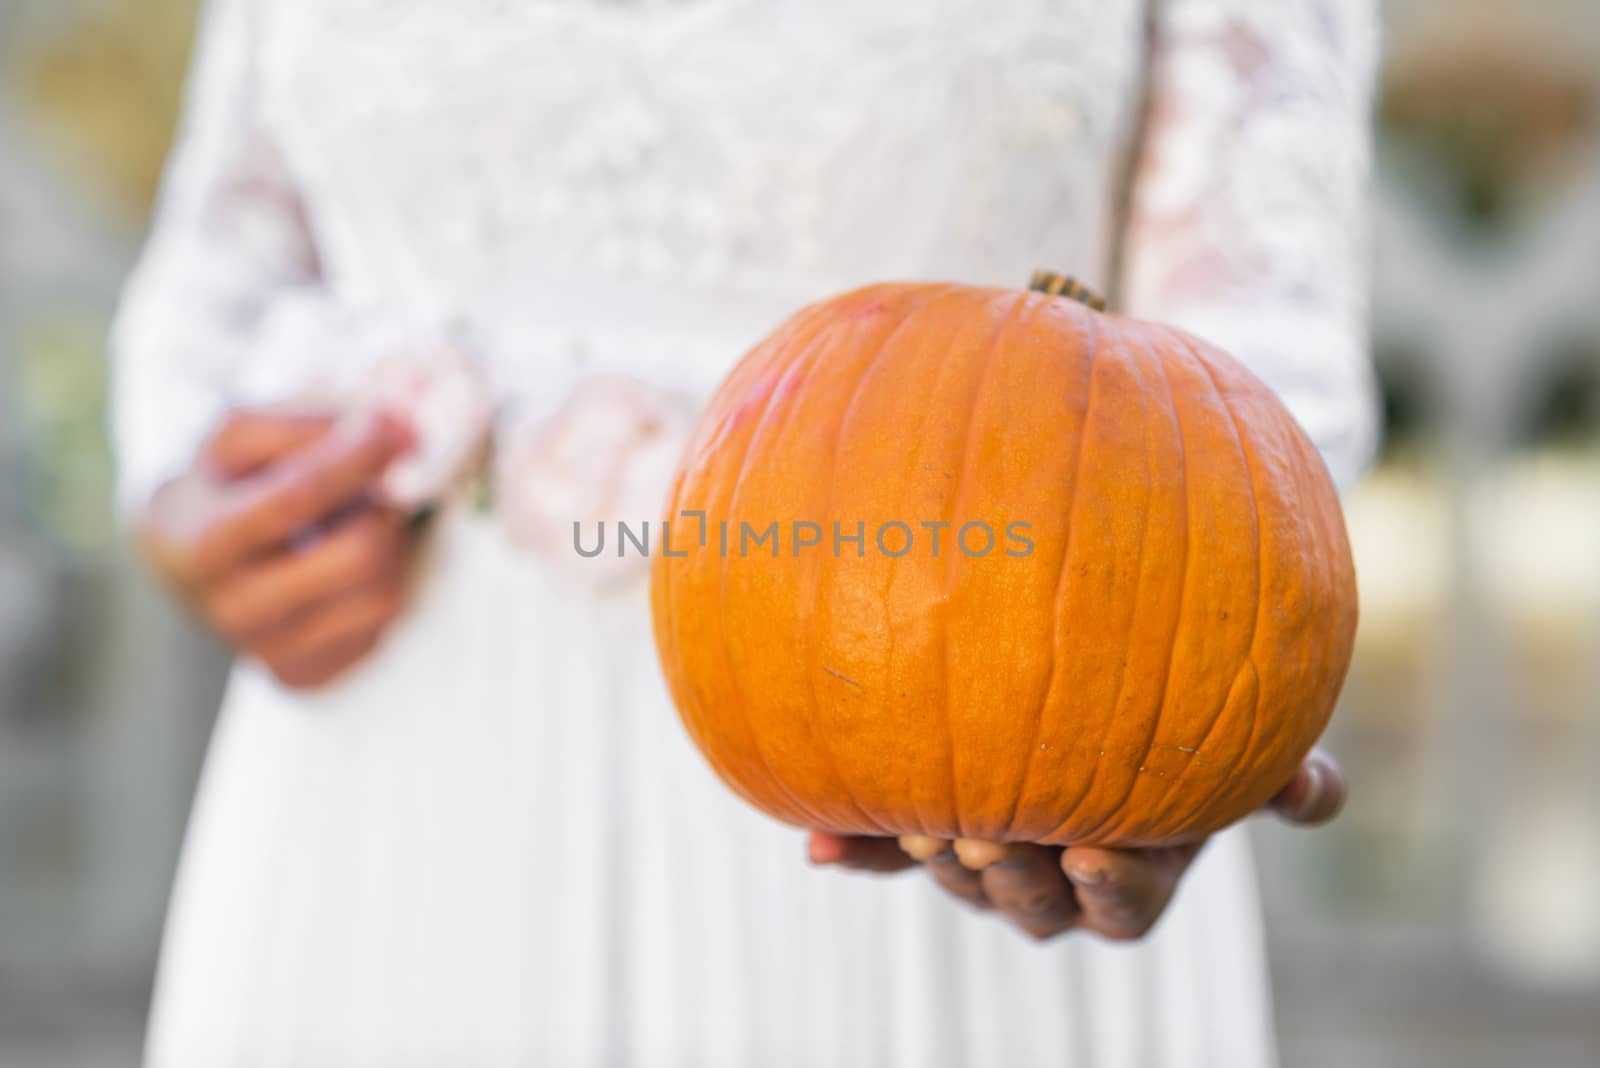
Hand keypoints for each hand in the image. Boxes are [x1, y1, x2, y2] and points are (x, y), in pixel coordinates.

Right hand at [138, 408, 418, 688]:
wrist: (185, 558)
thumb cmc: (223, 485)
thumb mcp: (239, 436)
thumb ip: (307, 420)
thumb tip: (395, 424)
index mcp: (200, 543)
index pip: (298, 498)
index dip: (358, 457)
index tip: (397, 426)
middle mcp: (231, 611)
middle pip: (360, 554)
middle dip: (383, 504)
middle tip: (381, 476)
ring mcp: (268, 653)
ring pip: (383, 592)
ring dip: (388, 541)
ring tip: (354, 517)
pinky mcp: (305, 673)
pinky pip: (381, 623)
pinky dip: (381, 580)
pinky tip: (346, 560)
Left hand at [808, 749, 1345, 942]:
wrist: (1109, 664)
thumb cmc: (1189, 714)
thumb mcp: (1235, 747)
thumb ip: (1282, 778)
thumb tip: (1319, 799)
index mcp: (1134, 870)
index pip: (1121, 910)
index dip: (1109, 889)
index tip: (1092, 850)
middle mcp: (1059, 875)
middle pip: (1033, 905)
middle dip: (1014, 875)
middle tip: (991, 832)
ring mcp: (994, 852)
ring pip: (969, 880)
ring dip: (944, 861)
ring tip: (923, 823)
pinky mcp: (930, 818)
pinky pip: (884, 843)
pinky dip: (850, 846)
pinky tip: (816, 846)